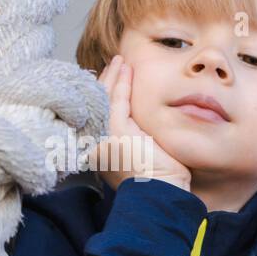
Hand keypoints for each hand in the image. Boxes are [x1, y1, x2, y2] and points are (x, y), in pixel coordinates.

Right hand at [93, 54, 192, 192]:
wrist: (162, 194)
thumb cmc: (160, 181)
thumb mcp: (141, 155)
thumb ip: (134, 136)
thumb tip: (141, 124)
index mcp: (98, 150)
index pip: (97, 114)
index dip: (102, 94)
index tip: (111, 78)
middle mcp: (94, 142)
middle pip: (96, 102)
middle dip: (106, 80)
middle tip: (115, 63)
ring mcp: (103, 135)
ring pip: (105, 97)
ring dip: (114, 76)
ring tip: (121, 61)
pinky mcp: (116, 130)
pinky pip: (118, 99)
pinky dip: (123, 82)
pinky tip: (127, 69)